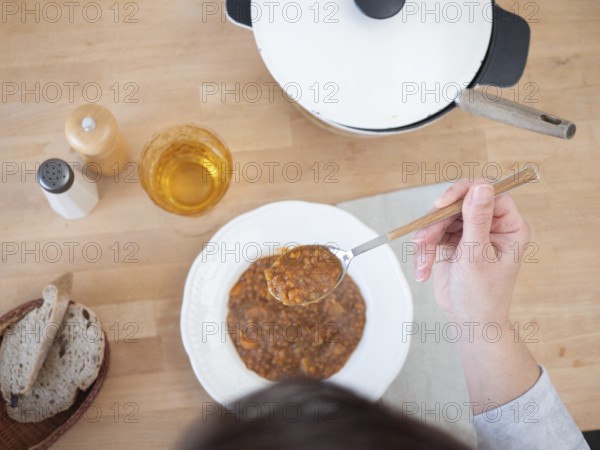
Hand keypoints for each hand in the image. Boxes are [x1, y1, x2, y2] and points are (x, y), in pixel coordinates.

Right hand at [412, 180, 529, 325]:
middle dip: (436, 223)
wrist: (469, 322)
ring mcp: (471, 233)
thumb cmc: (482, 295)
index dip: (464, 192)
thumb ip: (477, 219)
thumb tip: (481, 186)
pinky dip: (424, 251)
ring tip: (422, 261)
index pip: (489, 192)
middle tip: (423, 239)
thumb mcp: (477, 255)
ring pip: (441, 219)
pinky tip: (422, 270)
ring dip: (427, 239)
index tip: (441, 204)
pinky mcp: (452, 243)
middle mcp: (491, 225)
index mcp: (508, 226)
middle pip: (458, 204)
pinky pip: (432, 235)